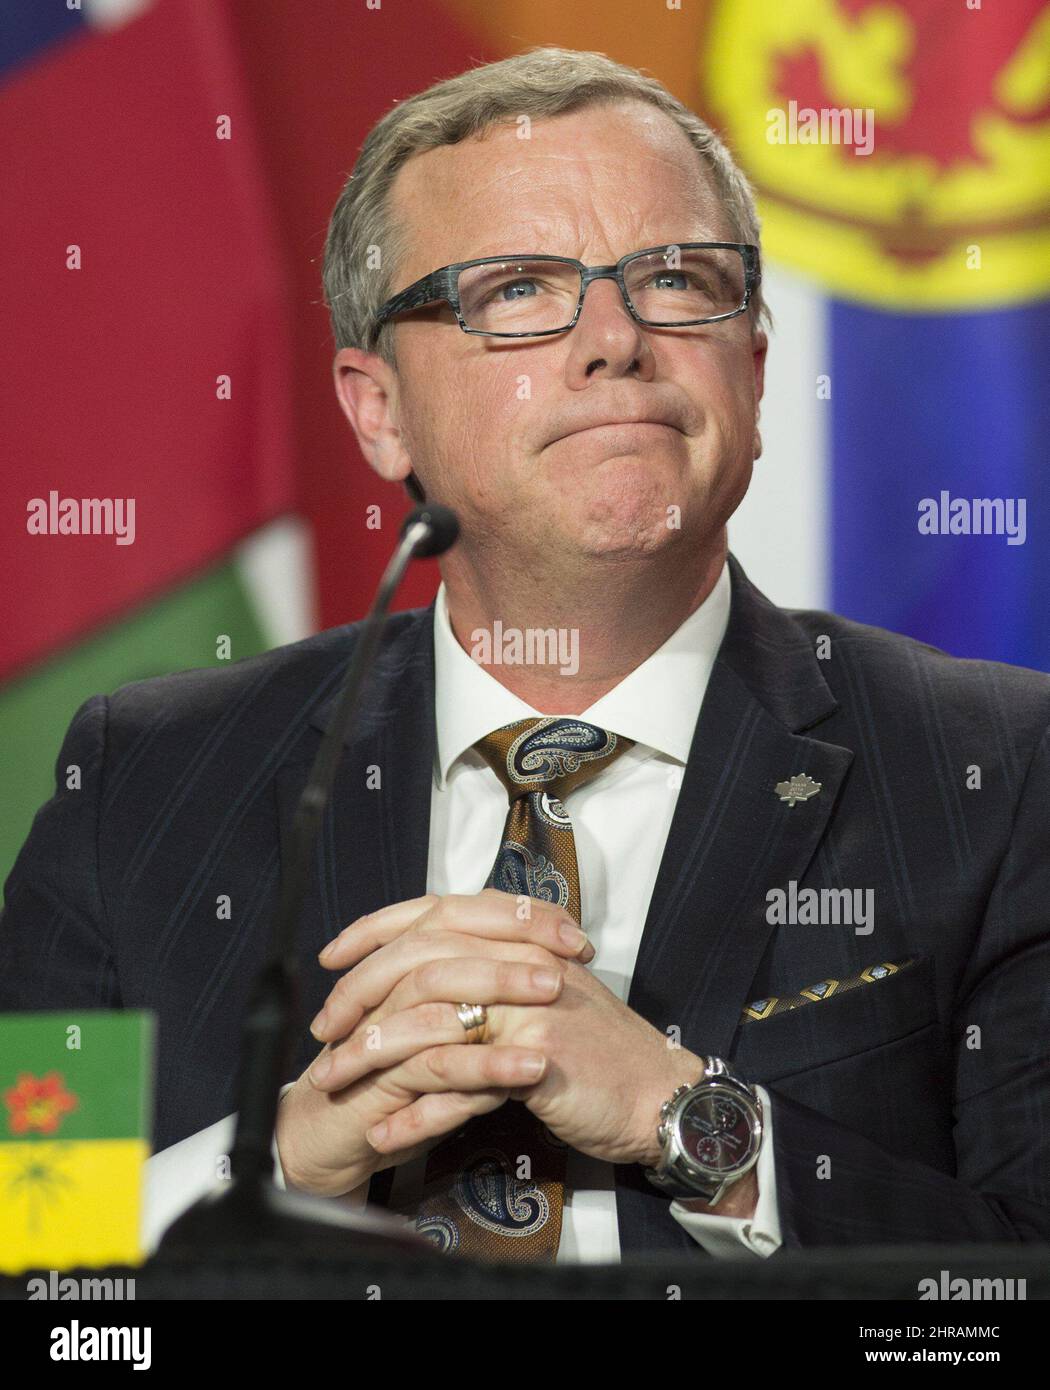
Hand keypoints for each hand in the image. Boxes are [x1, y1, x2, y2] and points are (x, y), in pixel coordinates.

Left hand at [312, 889, 707, 1167]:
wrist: (657, 1091)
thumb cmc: (599, 1049)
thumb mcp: (544, 991)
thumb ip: (493, 972)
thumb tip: (428, 969)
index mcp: (519, 937)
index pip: (434, 910)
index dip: (375, 928)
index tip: (333, 955)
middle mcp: (521, 957)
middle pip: (419, 957)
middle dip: (359, 993)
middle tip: (325, 1028)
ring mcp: (529, 1001)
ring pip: (429, 1017)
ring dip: (373, 1055)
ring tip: (335, 1083)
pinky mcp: (536, 1051)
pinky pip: (458, 1082)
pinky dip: (416, 1113)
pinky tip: (385, 1133)